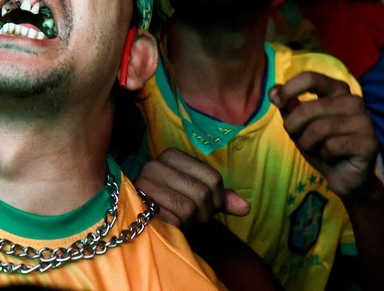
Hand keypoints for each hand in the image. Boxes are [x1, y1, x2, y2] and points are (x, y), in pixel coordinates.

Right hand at [134, 147, 249, 229]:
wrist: (139, 220)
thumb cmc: (173, 205)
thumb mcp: (199, 197)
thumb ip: (221, 198)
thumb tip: (245, 207)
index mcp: (171, 155)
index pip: (213, 178)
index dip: (217, 199)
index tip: (206, 206)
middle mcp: (155, 164)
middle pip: (202, 193)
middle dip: (203, 213)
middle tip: (192, 217)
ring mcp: (143, 184)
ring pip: (188, 208)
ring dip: (189, 222)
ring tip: (180, 219)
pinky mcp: (138, 205)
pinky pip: (173, 221)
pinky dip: (176, 228)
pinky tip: (168, 225)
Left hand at [270, 71, 376, 197]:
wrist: (343, 175)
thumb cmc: (320, 144)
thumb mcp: (299, 123)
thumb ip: (287, 105)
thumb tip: (274, 92)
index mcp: (338, 90)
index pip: (311, 78)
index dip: (289, 89)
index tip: (276, 101)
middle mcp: (354, 101)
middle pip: (309, 108)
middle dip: (294, 126)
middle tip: (297, 137)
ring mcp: (365, 121)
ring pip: (320, 128)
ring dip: (307, 143)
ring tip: (314, 148)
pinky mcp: (370, 143)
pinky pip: (332, 146)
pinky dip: (324, 154)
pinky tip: (331, 157)